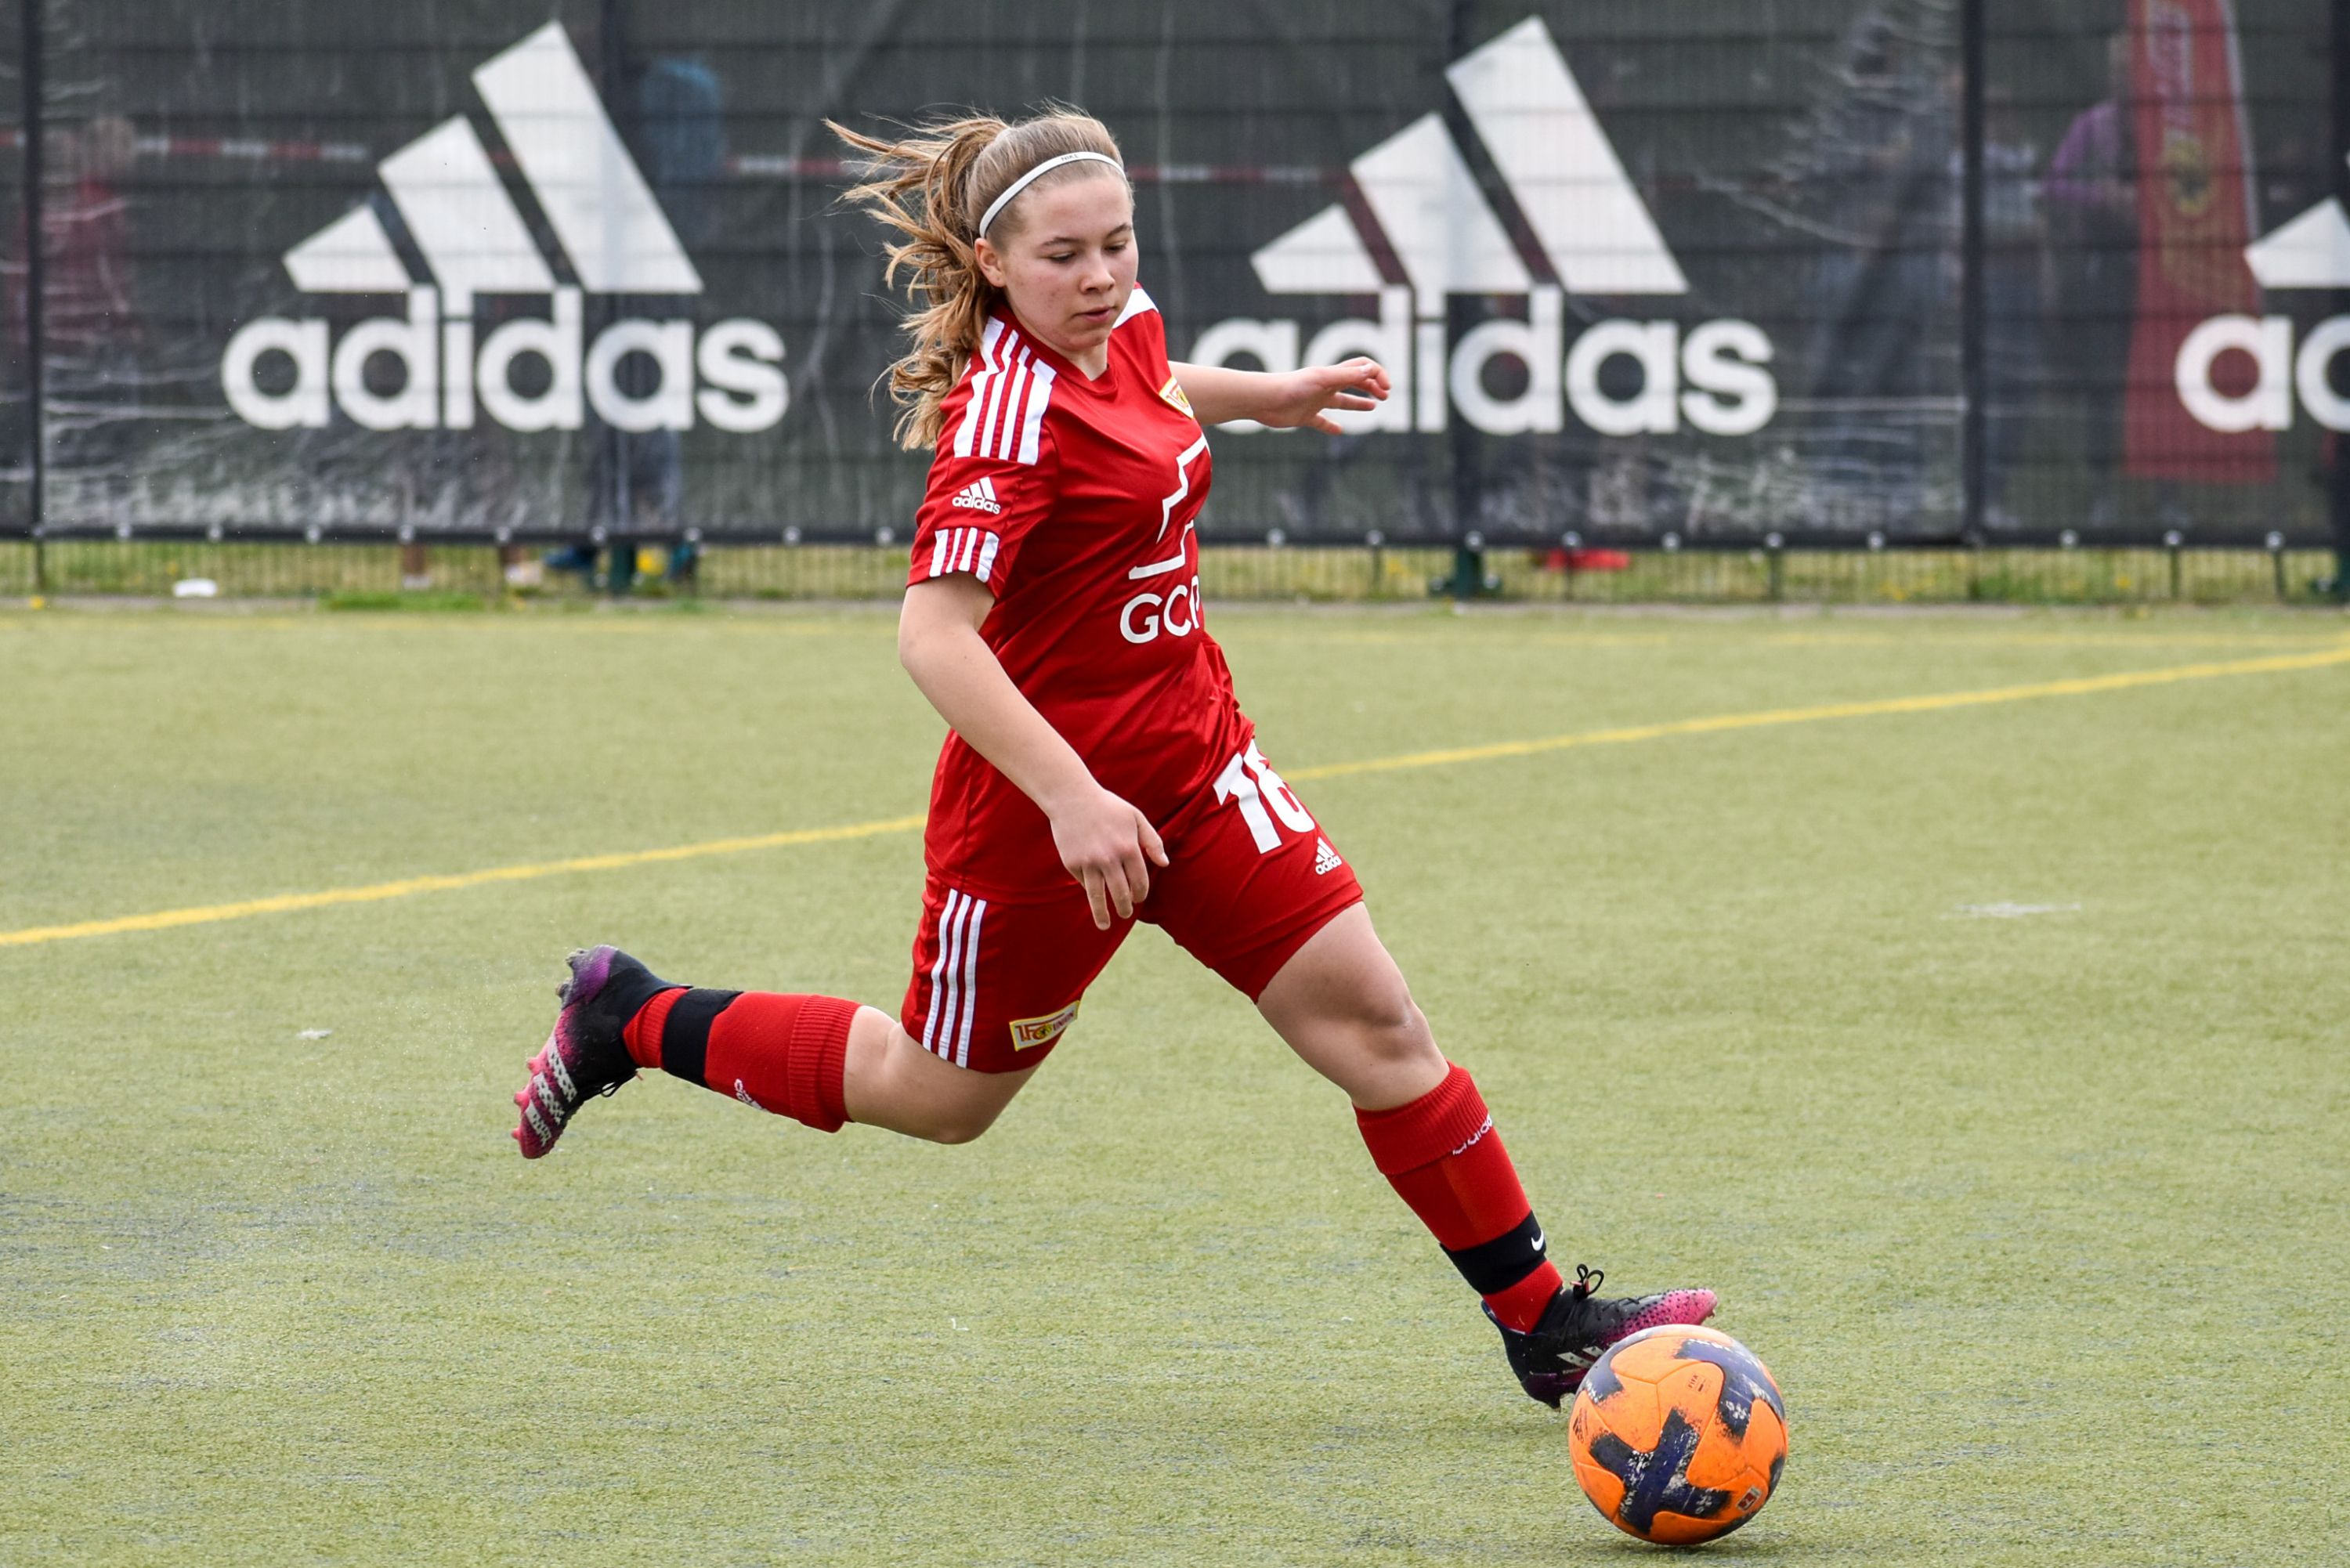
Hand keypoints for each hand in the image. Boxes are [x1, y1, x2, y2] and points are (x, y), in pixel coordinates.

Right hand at [1047, 786, 1169, 929]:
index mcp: (1128, 848)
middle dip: (1125, 908)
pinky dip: (1087, 887)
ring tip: (1105, 925)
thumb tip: (1164, 864)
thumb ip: (1152, 841)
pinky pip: (1082, 882)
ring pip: (1097, 898)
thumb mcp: (1135, 817)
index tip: (1139, 899)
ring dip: (1103, 915)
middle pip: (1121, 894)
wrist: (1072, 798)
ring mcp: (1089, 863)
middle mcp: (1109, 859)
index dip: (1141, 894)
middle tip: (1126, 913)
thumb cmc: (1108, 806)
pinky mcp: (1072, 864)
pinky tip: (1090, 889)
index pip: (1140, 882)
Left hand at [1254, 357, 1392, 433]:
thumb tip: (1370, 369)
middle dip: (1372, 385)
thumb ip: (1346, 375)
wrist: (1264, 400)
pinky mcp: (1305, 416)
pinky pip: (1322, 421)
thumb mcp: (1322, 379)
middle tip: (1384, 396)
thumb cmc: (1291, 387)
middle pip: (1355, 382)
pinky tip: (1338, 431)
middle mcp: (1326, 386)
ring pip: (1342, 401)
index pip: (1361, 368)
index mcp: (1332, 375)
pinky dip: (1331, 426)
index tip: (1385, 389)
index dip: (1377, 374)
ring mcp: (1316, 401)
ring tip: (1373, 407)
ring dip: (1358, 402)